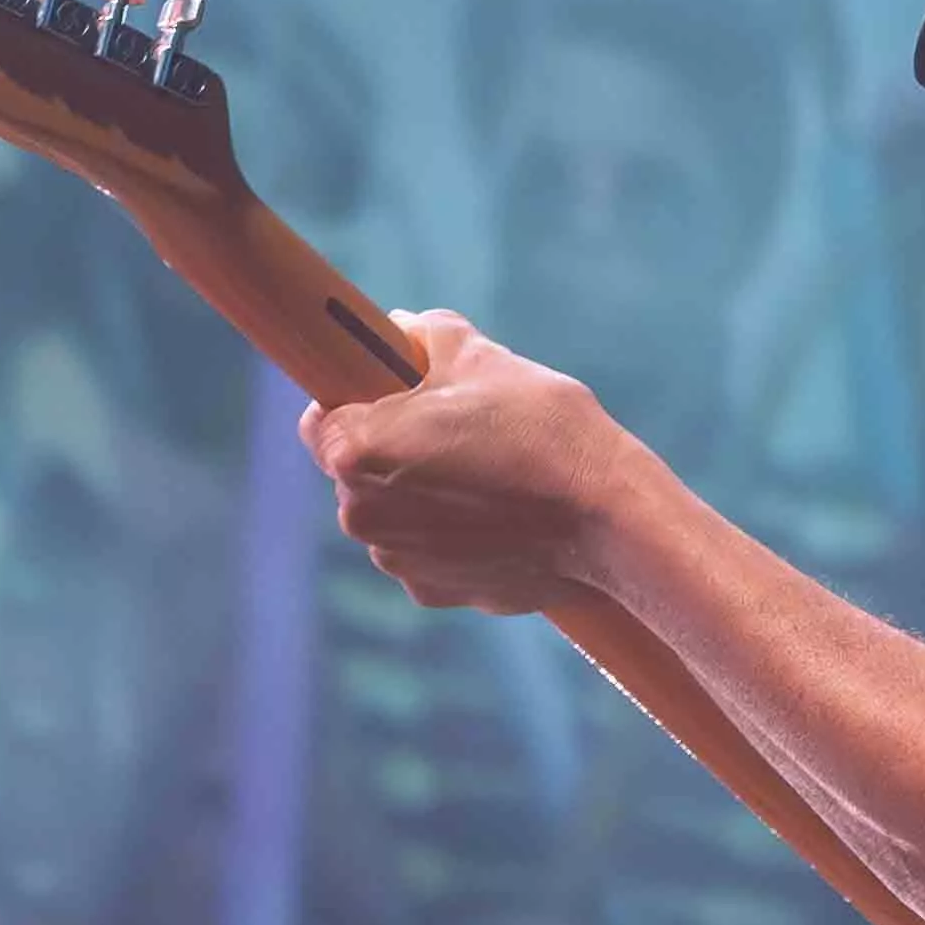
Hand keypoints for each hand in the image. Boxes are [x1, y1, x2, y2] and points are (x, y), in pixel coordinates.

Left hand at [299, 313, 650, 617]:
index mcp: (355, 452)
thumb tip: (400, 331)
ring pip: (394, 513)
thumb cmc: (539, 429)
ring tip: (487, 473)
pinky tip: (500, 515)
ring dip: (423, 493)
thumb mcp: (479, 354)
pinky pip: (427, 552)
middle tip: (454, 428)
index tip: (390, 394)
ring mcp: (396, 562)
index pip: (319, 420)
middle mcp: (361, 515)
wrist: (605, 519)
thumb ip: (423, 336)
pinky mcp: (433, 593)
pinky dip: (452, 535)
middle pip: (356, 470)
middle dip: (393, 448)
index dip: (353, 400)